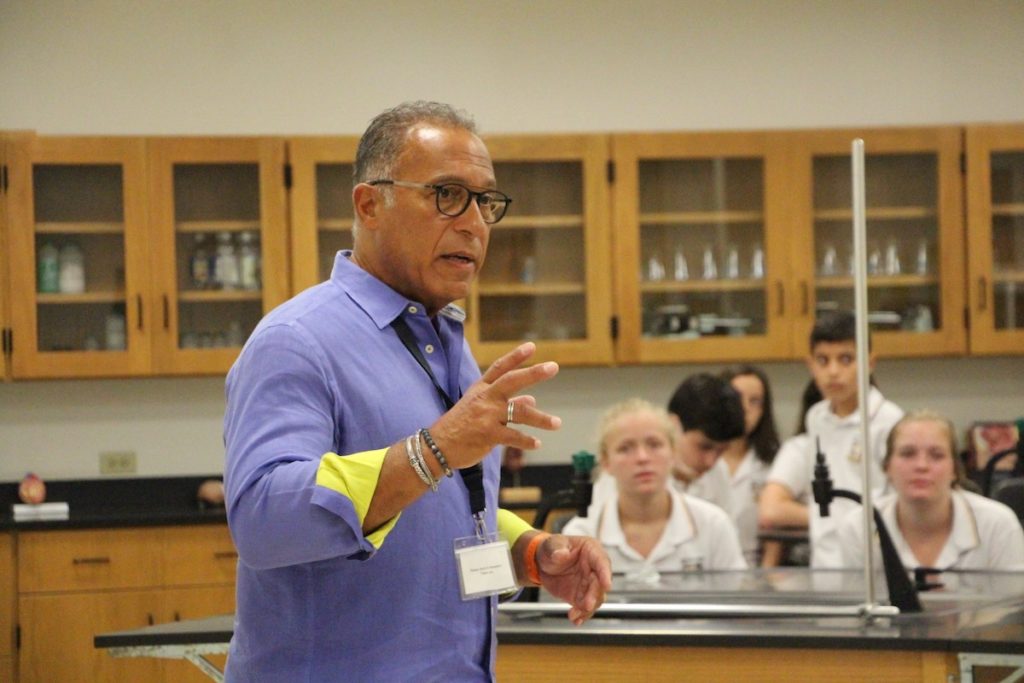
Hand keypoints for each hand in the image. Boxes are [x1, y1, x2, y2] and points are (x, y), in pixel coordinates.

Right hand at [430, 342, 560, 469]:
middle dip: (533, 373)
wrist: (438, 446)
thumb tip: (532, 400)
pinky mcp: (488, 434)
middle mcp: (485, 398)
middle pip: (512, 381)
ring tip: (557, 424)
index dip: (516, 356)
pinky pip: (513, 437)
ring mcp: (486, 416)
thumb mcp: (480, 408)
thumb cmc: (460, 426)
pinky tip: (536, 443)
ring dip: (541, 418)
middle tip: (553, 367)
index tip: (532, 346)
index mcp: (482, 389)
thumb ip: (507, 403)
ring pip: (519, 413)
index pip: (500, 368)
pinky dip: (526, 441)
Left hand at [536, 534, 611, 625]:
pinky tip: (576, 620)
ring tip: (574, 614)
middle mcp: (594, 568)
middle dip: (594, 596)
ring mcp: (589, 583)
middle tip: (587, 605)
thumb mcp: (551, 545)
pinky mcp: (581, 596)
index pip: (602, 561)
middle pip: (600, 583)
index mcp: (591, 550)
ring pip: (595, 598)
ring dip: (587, 608)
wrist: (542, 563)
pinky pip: (585, 607)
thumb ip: (556, 548)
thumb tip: (561, 554)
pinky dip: (582, 614)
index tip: (607, 585)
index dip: (605, 573)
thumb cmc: (550, 548)